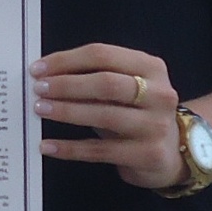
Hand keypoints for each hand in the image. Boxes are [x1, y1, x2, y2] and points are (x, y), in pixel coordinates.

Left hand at [30, 43, 185, 189]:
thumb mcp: (125, 89)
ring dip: (66, 111)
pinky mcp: (148, 155)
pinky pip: (100, 151)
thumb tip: (46, 75)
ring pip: (104, 115)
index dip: (67, 60)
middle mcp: (159, 94)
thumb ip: (94, 78)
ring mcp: (156, 126)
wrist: (173, 153)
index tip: (38, 68)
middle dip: (67, 84)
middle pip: (106, 83)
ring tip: (39, 110)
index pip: (103, 55)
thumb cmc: (138, 114)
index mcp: (151, 67)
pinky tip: (47, 145)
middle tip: (38, 88)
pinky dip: (70, 148)